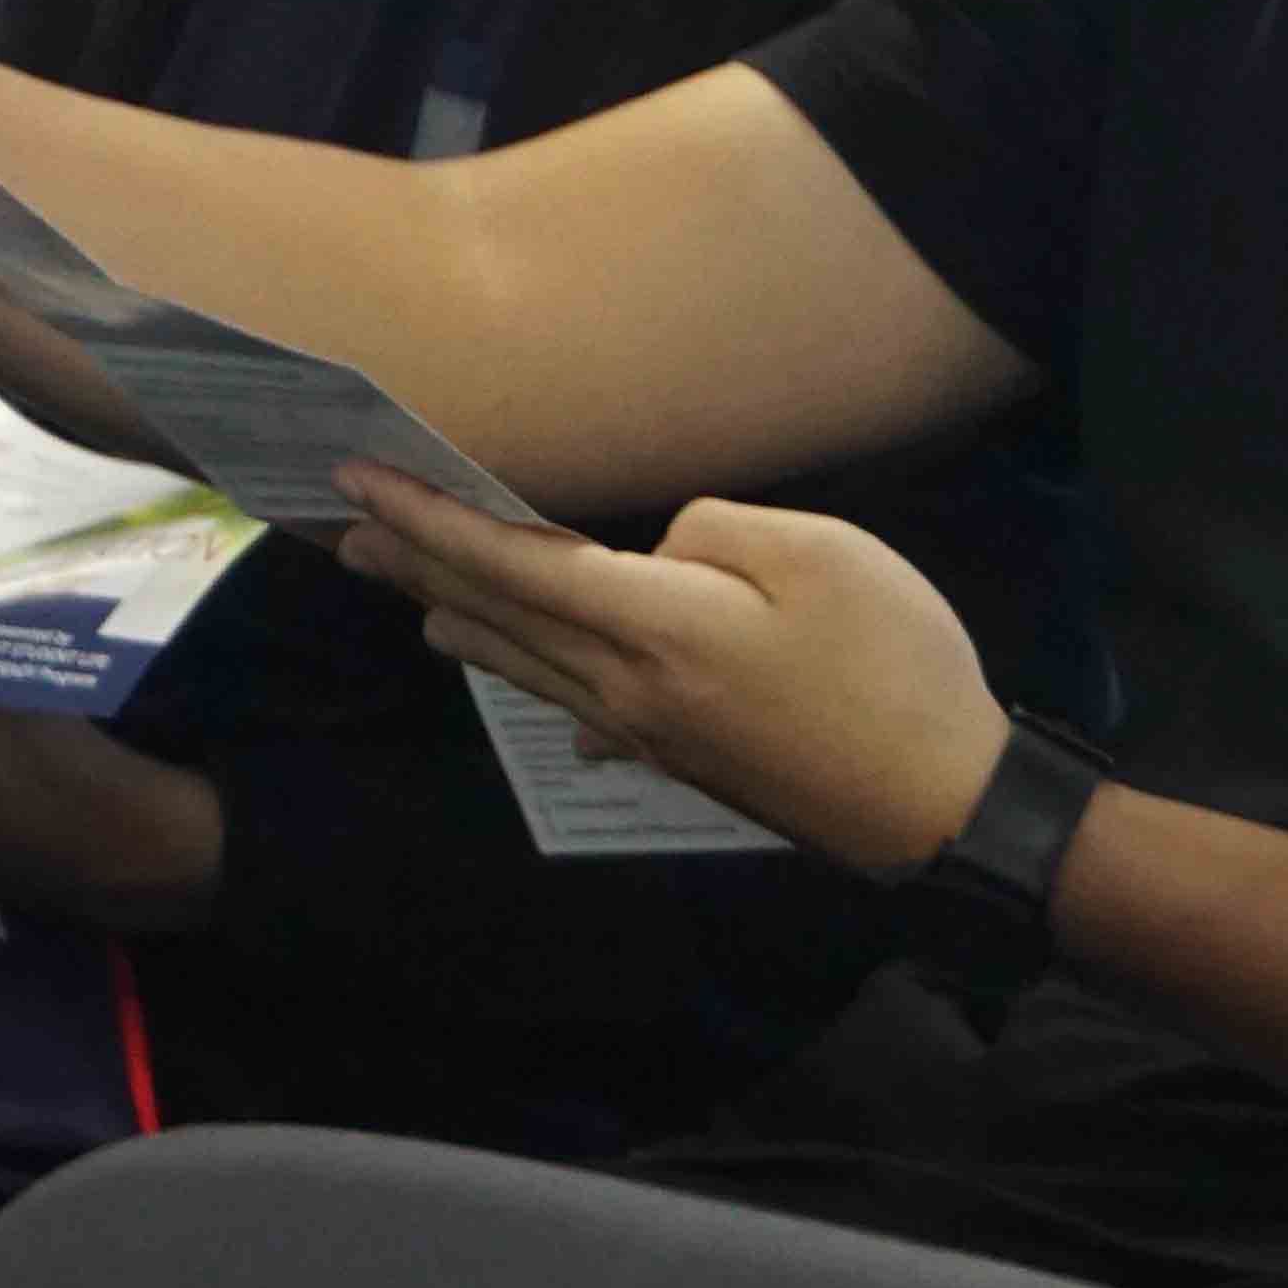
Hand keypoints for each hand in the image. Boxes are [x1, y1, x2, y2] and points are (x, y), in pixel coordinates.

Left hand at [335, 474, 1008, 872]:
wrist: (941, 807)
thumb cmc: (896, 667)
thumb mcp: (824, 555)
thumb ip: (714, 534)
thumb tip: (656, 556)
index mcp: (661, 628)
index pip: (516, 563)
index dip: (433, 519)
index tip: (363, 480)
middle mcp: (631, 690)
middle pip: (503, 618)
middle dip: (421, 566)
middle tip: (346, 531)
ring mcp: (653, 735)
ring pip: (530, 668)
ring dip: (462, 621)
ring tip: (410, 594)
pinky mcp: (683, 760)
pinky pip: (574, 705)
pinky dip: (528, 673)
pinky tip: (524, 676)